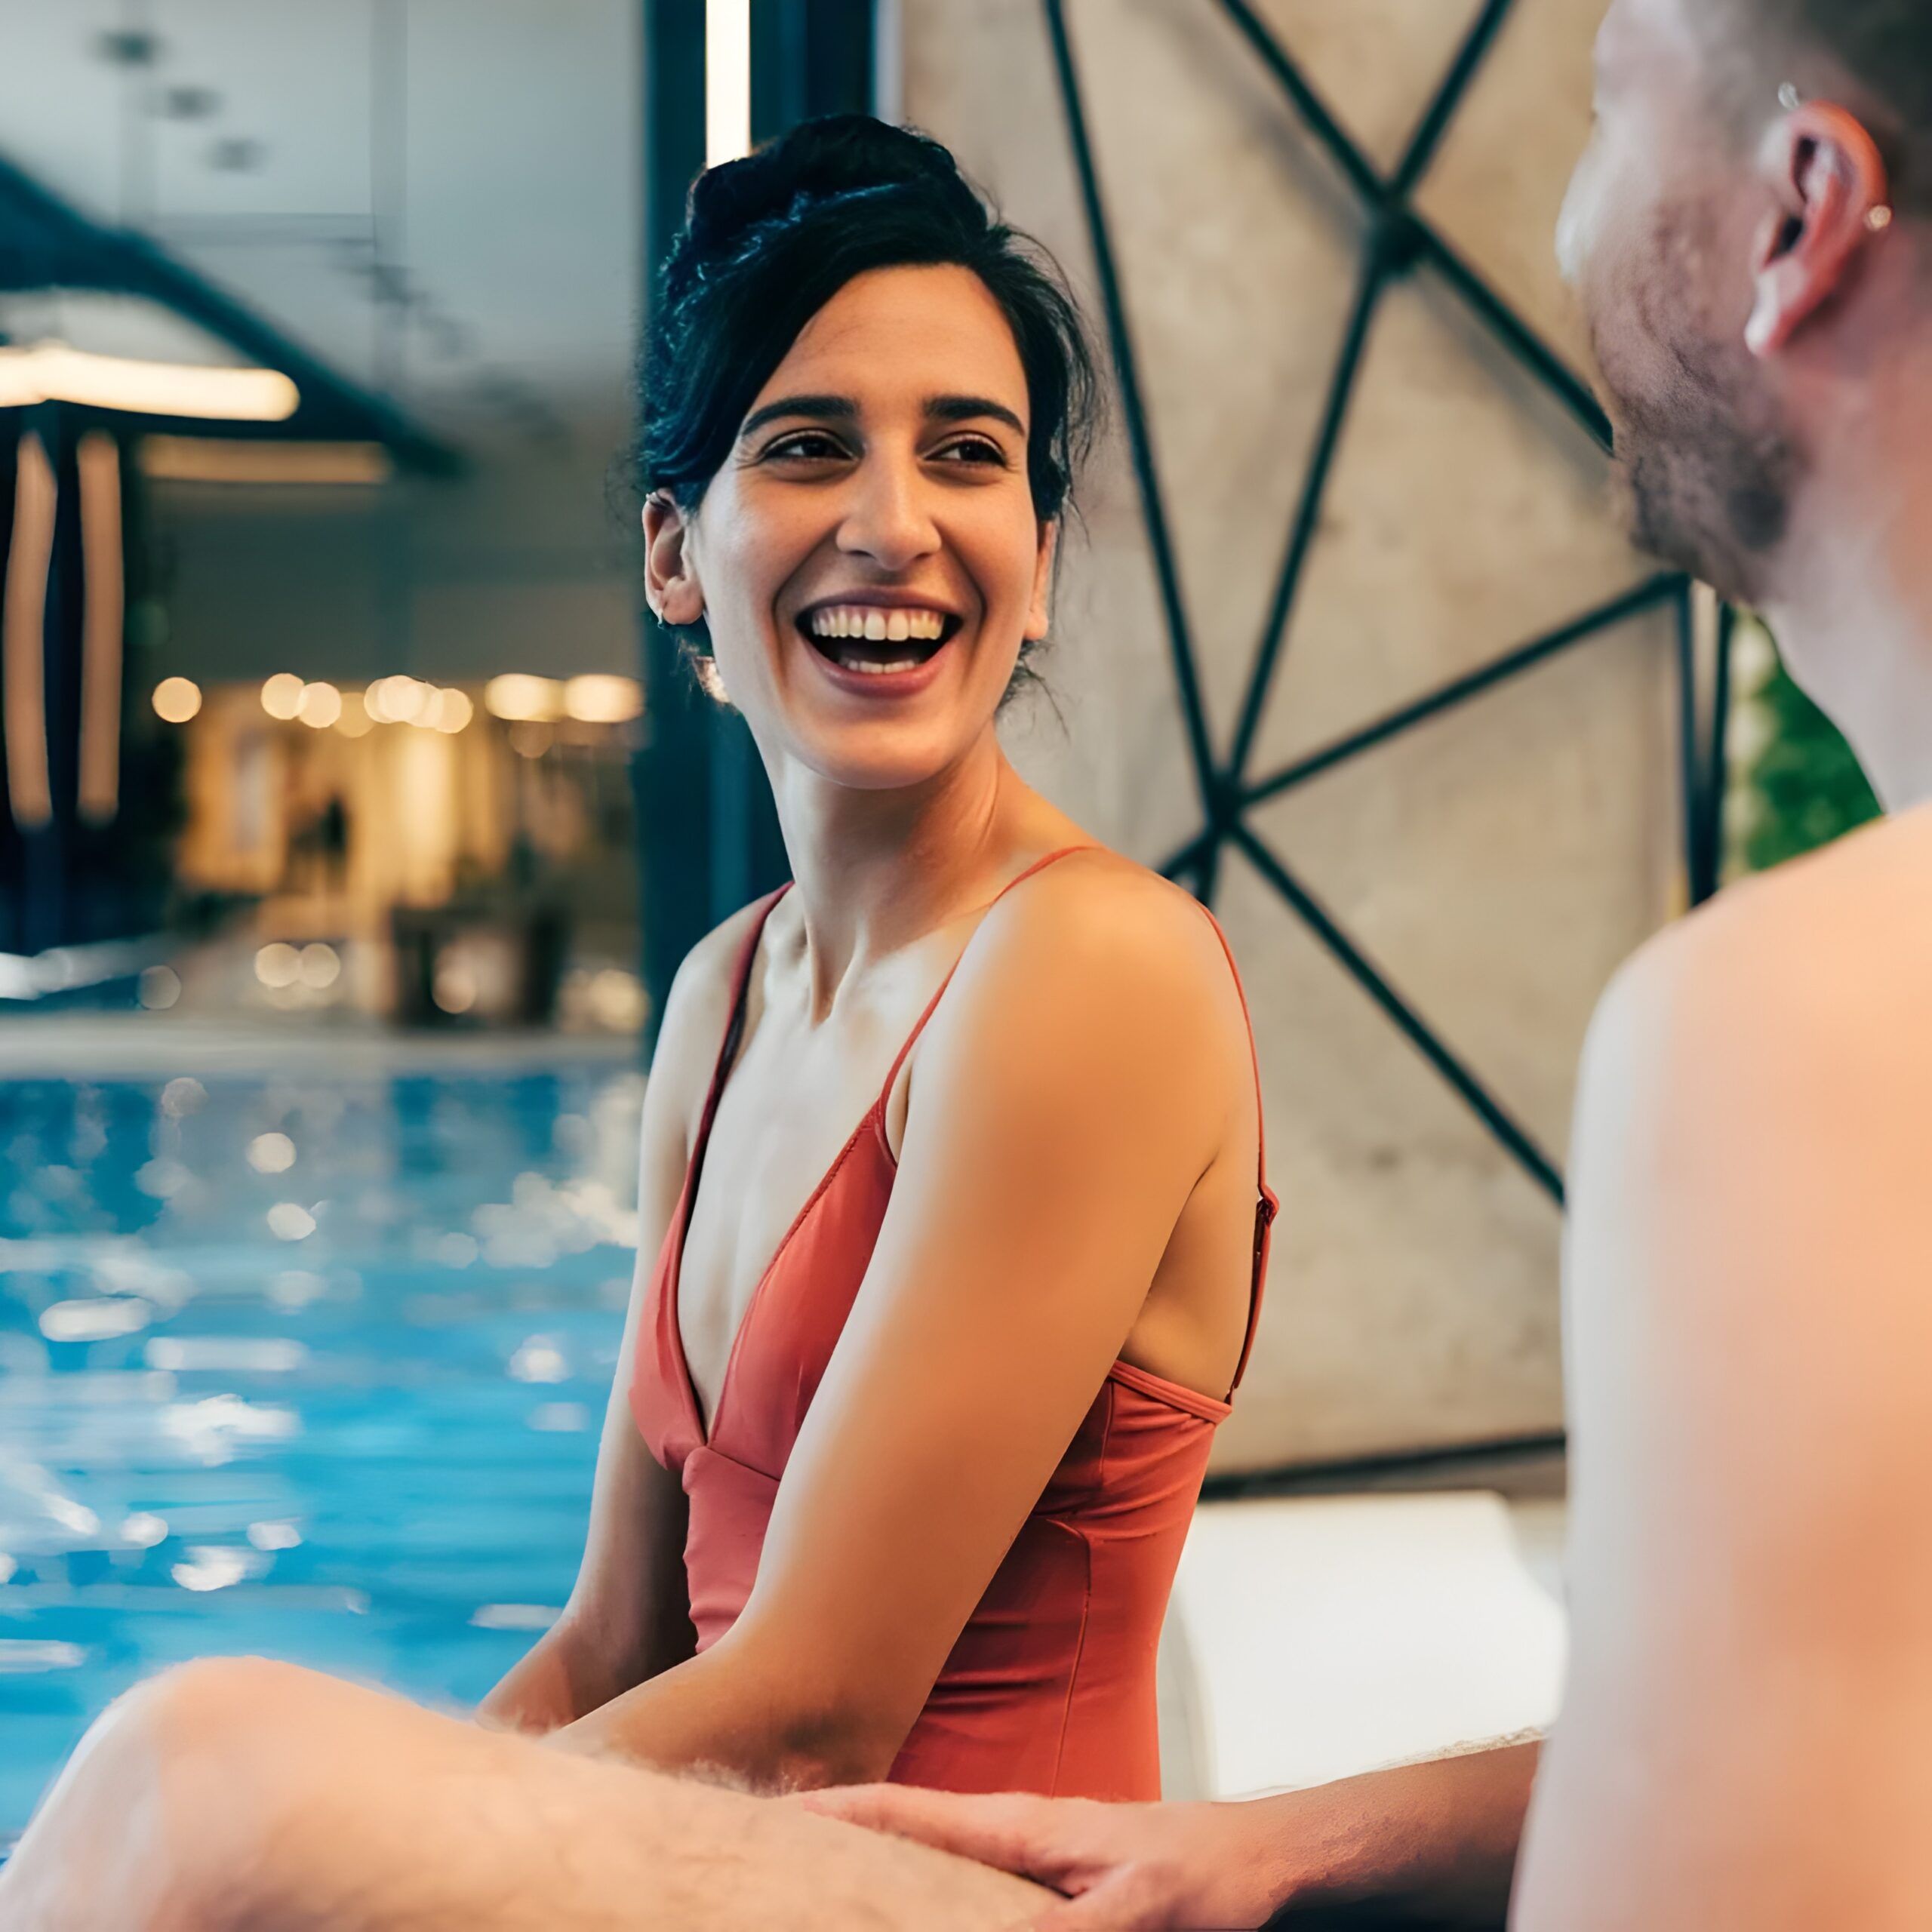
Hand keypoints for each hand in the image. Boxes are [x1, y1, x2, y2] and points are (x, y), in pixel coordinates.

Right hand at [800, 1786, 1285, 1930]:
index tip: (776, 1811)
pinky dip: (935, 1904)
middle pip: (908, 1835)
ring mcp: (1035, 1865)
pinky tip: (920, 1924)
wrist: (1270, 1865)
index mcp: (1021, 1825)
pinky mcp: (1057, 1896)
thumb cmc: (1211, 1874)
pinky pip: (975, 1897)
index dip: (839, 1810)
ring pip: (938, 1868)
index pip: (909, 1809)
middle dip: (844, 1839)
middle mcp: (1017, 1837)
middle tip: (777, 1856)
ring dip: (887, 1876)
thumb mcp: (1137, 1911)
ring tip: (827, 1896)